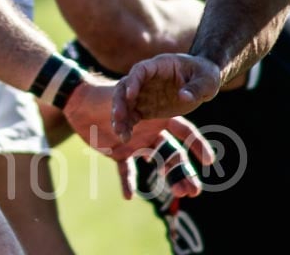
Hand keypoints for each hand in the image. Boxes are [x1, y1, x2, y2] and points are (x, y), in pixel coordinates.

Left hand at [64, 76, 212, 198]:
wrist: (80, 101)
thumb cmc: (104, 95)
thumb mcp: (124, 98)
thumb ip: (139, 112)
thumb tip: (152, 121)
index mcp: (157, 115)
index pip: (184, 131)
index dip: (197, 145)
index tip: (209, 162)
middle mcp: (150, 130)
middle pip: (173, 153)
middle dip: (184, 171)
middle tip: (193, 191)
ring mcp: (136, 143)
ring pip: (157, 164)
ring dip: (168, 179)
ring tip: (178, 194)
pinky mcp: (119, 153)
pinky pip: (126, 170)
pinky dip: (127, 181)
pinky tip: (128, 195)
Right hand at [111, 54, 221, 140]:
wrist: (204, 80)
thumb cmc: (205, 74)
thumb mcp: (206, 80)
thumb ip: (195, 88)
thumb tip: (183, 97)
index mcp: (160, 66)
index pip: (141, 70)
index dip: (133, 81)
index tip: (129, 95)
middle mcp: (148, 79)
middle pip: (126, 87)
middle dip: (120, 101)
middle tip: (118, 116)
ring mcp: (146, 94)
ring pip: (127, 104)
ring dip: (121, 117)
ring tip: (120, 132)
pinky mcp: (147, 108)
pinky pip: (134, 117)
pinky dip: (128, 126)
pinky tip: (126, 137)